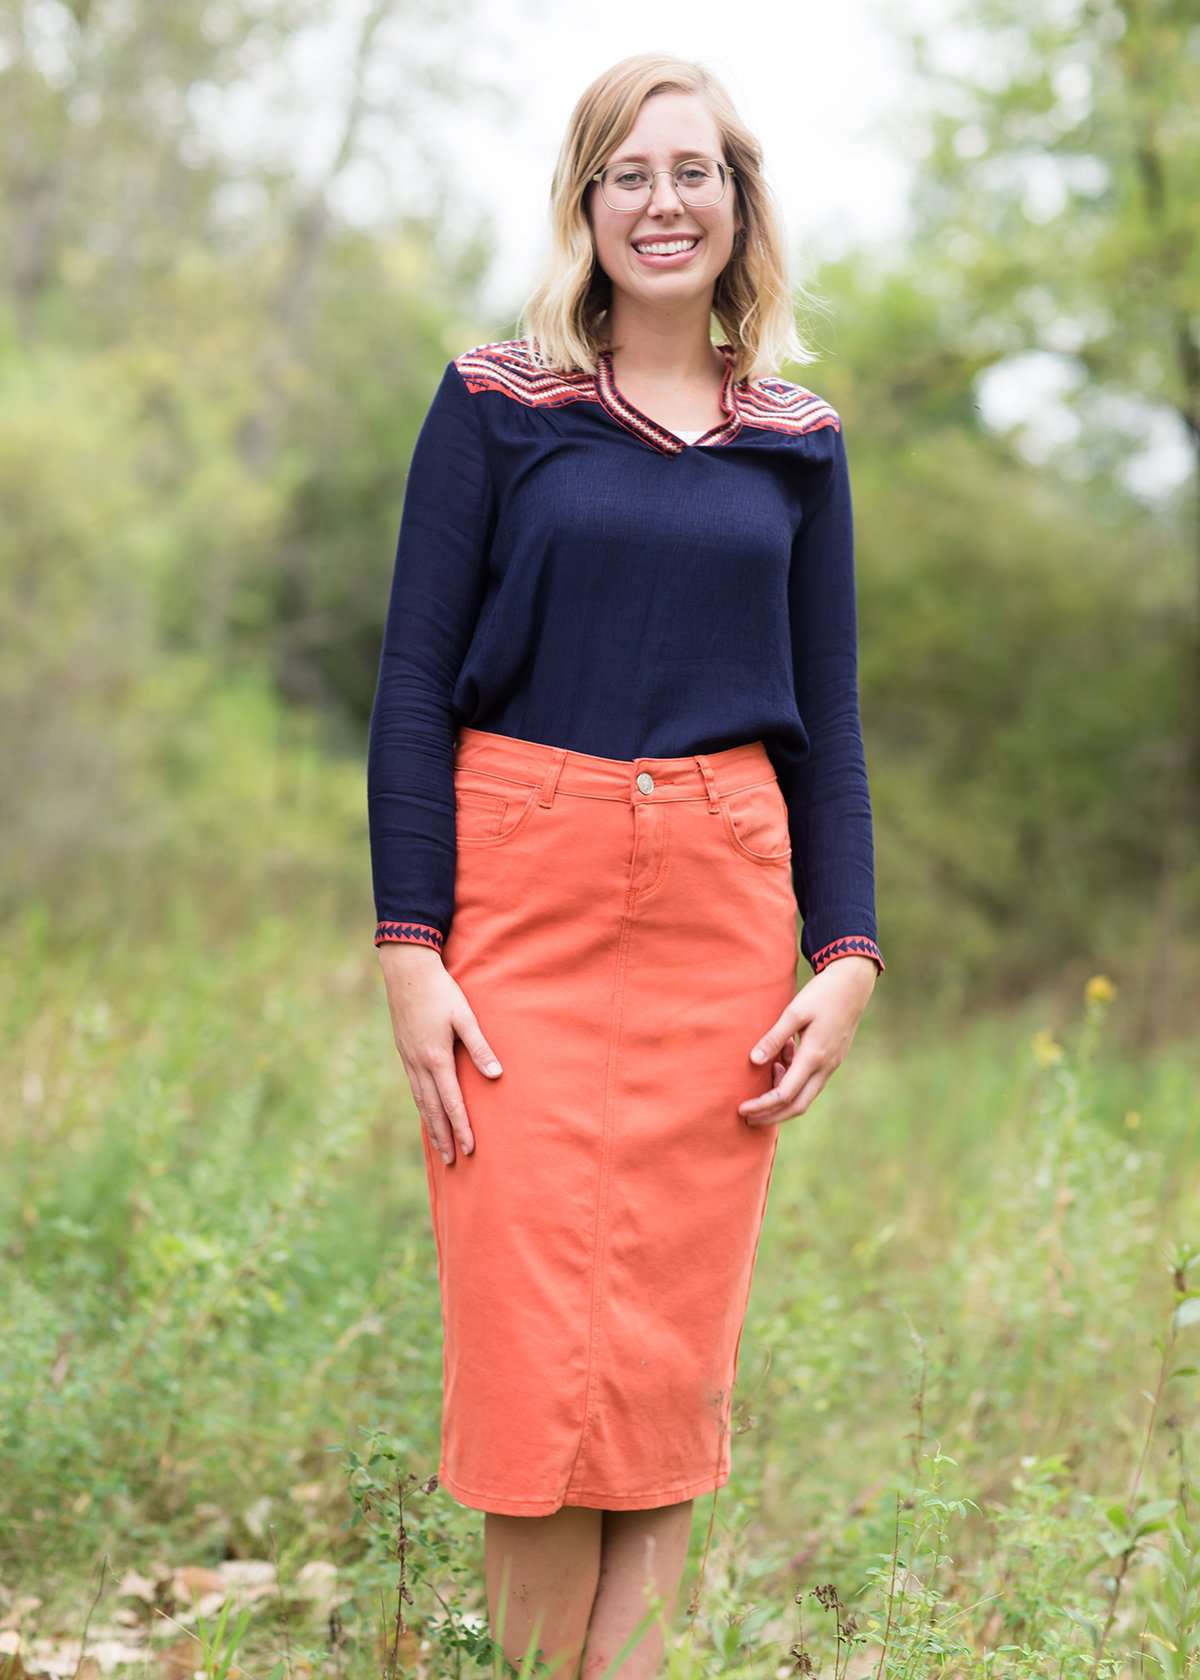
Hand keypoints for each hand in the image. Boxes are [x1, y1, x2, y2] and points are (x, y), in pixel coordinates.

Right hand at [377, 944, 503, 1163]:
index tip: (469, 1149)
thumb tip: (496, 1076)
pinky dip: (422, 1106)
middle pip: (433, 1110)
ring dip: (432, 1126)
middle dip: (444, 1137)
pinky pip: (414, 1087)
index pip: (452, 1102)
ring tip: (440, 1147)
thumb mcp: (465, 1017)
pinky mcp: (404, 1052)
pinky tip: (427, 1112)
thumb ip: (480, 1047)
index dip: (461, 1127)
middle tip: (453, 1162)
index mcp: (436, 1058)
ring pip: (421, 1101)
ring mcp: (408, 1059)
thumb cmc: (441, 992)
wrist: (406, 971)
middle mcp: (419, 1064)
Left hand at [738, 955, 877, 1125]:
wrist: (854, 983)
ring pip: (805, 1096)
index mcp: (814, 1056)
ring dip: (782, 1099)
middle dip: (772, 1115)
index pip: (785, 1094)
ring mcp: (831, 1064)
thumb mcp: (794, 1011)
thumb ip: (774, 1038)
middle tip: (747, 1118)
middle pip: (798, 1106)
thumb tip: (753, 1061)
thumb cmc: (822, 993)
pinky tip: (780, 1063)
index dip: (762, 1106)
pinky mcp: (832, 1059)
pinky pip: (811, 1081)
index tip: (742, 1109)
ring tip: (759, 1086)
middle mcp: (825, 1066)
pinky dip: (792, 1081)